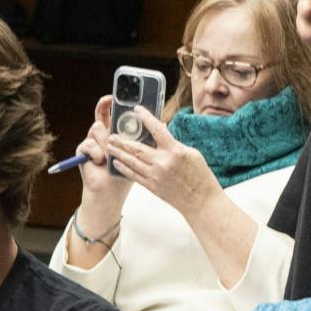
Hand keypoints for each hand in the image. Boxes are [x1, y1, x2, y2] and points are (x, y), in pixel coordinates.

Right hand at [75, 97, 133, 207]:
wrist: (110, 190)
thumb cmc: (126, 171)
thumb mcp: (137, 151)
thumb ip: (143, 136)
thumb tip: (162, 122)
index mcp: (115, 133)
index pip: (110, 113)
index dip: (109, 103)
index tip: (113, 95)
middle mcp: (102, 135)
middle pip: (100, 116)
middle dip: (103, 107)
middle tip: (109, 100)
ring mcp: (91, 141)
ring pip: (97, 128)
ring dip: (106, 142)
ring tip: (110, 155)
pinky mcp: (83, 150)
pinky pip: (89, 144)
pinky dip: (97, 154)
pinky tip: (100, 162)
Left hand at [109, 105, 219, 219]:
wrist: (201, 201)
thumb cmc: (200, 176)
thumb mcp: (192, 153)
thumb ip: (174, 143)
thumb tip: (161, 132)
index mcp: (175, 151)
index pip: (157, 129)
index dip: (146, 117)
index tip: (137, 110)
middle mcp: (162, 163)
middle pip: (137, 148)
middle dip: (122, 140)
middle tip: (111, 135)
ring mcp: (155, 176)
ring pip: (132, 161)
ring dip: (119, 153)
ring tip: (109, 146)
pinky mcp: (152, 187)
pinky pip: (134, 176)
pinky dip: (124, 168)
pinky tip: (116, 163)